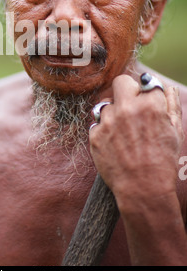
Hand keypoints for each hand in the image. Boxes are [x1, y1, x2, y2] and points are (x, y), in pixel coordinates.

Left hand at [89, 75, 182, 205]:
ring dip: (113, 113)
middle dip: (126, 90)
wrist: (142, 189)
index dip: (147, 92)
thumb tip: (165, 87)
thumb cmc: (163, 161)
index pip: (146, 82)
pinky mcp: (95, 134)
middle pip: (121, 81)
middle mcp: (127, 108)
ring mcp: (108, 121)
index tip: (146, 100)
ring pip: (106, 103)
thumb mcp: (175, 131)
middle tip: (130, 105)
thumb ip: (171, 104)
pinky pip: (97, 123)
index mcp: (150, 105)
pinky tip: (115, 144)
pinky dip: (104, 131)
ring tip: (123, 131)